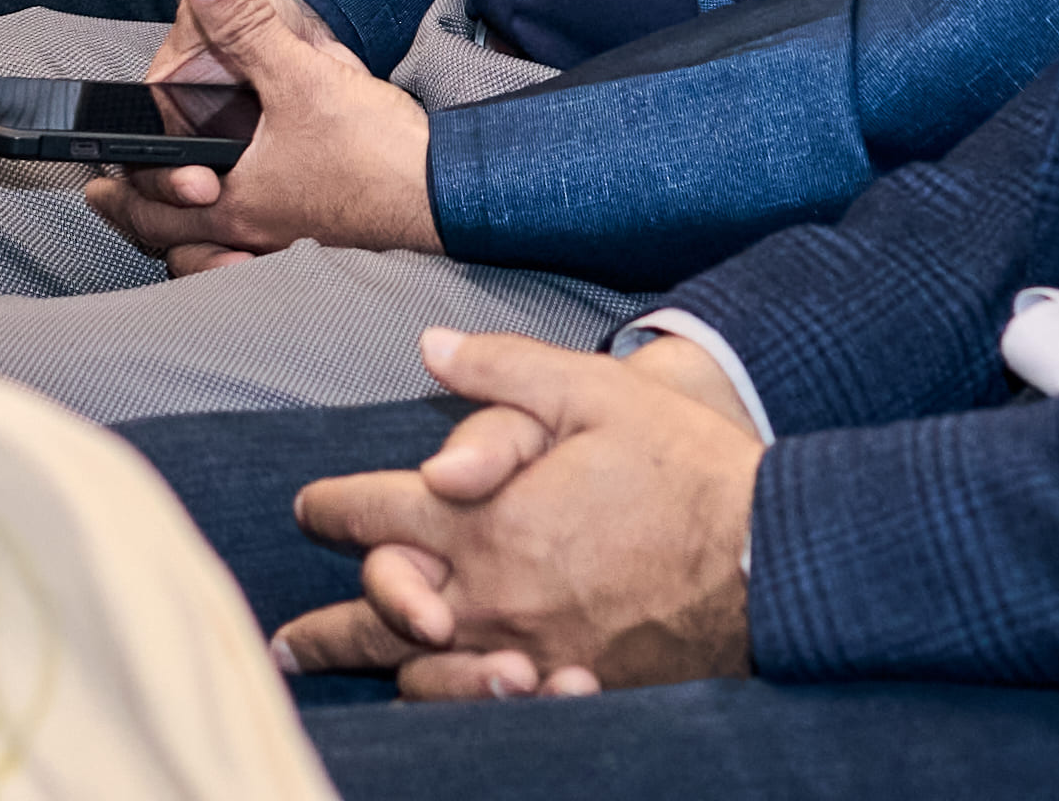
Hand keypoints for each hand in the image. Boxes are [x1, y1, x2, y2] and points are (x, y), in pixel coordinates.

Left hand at [86, 0, 436, 267]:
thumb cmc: (379, 154)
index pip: (154, 204)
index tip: (96, 182)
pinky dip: (233, 249)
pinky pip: (255, 257)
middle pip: (173, 241)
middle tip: (112, 202)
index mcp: (234, 202)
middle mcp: (251, 233)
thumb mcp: (304, 76)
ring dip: (183, 242)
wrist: (448, 195)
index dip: (122, 188)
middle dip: (139, 218)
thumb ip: (247, 26)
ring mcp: (285, 244)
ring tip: (169, 220)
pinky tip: (242, 231)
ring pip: (212, 256)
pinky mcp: (318, 241)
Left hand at [277, 327, 761, 699]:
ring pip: (424, 676)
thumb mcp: (594, 391)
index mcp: (485, 519)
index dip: (329, 509)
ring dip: (378, 670)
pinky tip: (439, 701)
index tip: (306, 509)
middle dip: (327, 627)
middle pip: (379, 615)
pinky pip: (485, 709)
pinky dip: (450, 706)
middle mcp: (491, 597)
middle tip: (288, 643)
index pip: (374, 514)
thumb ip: (503, 370)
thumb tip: (427, 348)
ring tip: (348, 680)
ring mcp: (528, 653)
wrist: (770, 561)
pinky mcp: (569, 689)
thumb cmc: (684, 469)